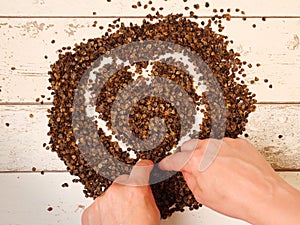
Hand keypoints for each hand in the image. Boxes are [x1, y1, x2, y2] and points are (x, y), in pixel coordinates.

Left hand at [82, 160, 159, 224]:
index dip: (144, 166)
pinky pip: (97, 206)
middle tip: (130, 205)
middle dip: (126, 189)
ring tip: (119, 218)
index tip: (144, 165)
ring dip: (113, 201)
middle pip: (122, 182)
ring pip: (108, 194)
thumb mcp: (153, 210)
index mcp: (135, 188)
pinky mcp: (90, 211)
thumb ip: (145, 194)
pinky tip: (110, 221)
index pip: (141, 168)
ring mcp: (101, 200)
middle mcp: (116, 190)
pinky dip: (102, 211)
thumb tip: (142, 188)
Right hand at [159, 138, 299, 224]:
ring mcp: (225, 143)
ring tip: (218, 169)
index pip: (174, 159)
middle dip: (188, 155)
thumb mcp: (202, 195)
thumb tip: (186, 171)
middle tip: (195, 168)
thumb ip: (189, 179)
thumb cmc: (237, 199)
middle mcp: (208, 147)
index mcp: (195, 161)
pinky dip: (224, 152)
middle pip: (190, 146)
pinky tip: (231, 166)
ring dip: (207, 153)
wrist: (265, 196)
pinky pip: (225, 144)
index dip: (168, 163)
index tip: (166, 164)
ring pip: (208, 144)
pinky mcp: (239, 142)